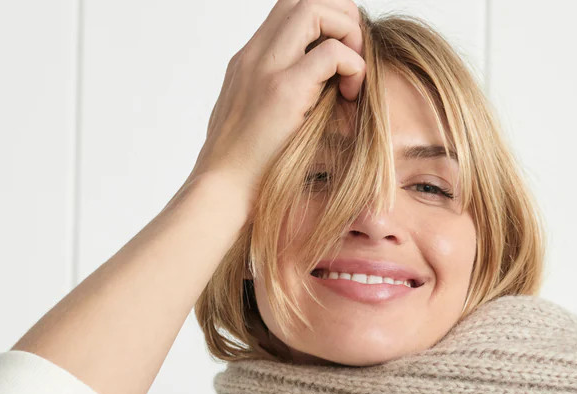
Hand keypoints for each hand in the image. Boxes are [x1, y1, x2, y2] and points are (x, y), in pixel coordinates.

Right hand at [186, 0, 365, 204]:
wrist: (221, 191)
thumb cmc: (241, 169)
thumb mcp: (253, 121)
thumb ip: (275, 98)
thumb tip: (309, 97)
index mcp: (248, 59)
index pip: (289, 7)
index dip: (324, 16)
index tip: (341, 50)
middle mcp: (255, 55)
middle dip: (340, 14)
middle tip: (356, 54)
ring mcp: (267, 69)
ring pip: (315, 9)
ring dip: (347, 32)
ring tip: (354, 73)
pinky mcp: (284, 93)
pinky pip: (331, 54)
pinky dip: (352, 65)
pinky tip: (351, 94)